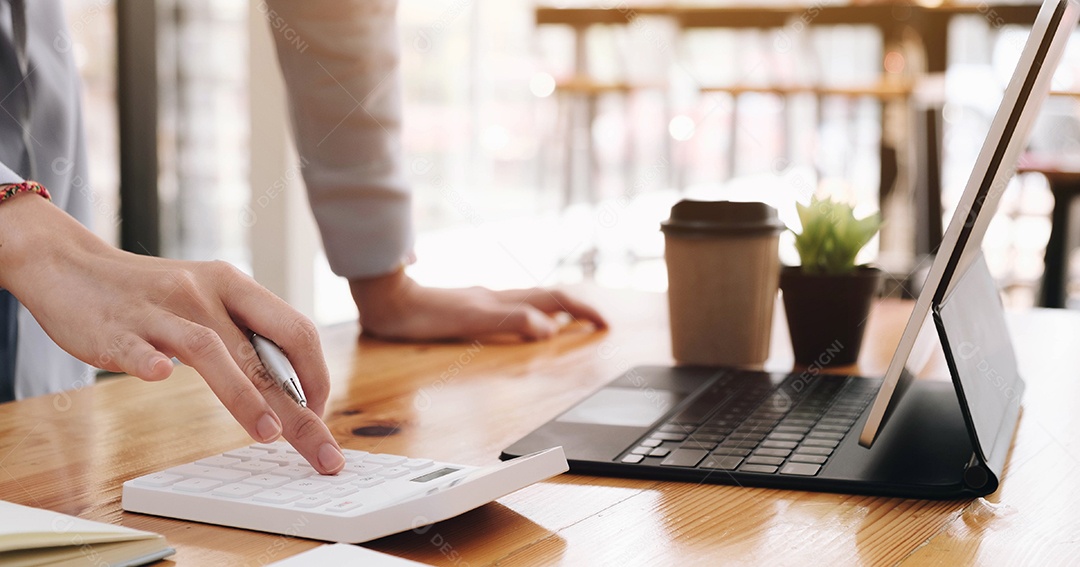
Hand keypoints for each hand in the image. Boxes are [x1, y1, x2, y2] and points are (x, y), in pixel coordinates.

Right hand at [0, 195, 344, 473]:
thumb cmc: (151, 294)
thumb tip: (292, 388)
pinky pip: (136, 348)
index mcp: (233, 286)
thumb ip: (244, 335)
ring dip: (243, 394)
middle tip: (322, 454)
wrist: (69, 265)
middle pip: (263, 353)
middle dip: (299, 409)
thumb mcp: (208, 298)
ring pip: (210, 350)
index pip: (296, 331)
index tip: (319, 416)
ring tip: (269, 433)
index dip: (316, 377)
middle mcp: (204, 294)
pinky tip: (160, 376)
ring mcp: (158, 311)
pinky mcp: (114, 329)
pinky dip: (149, 362)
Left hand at [349, 267, 606, 340]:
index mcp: (502, 300)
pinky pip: (511, 312)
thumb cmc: (422, 313)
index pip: (555, 300)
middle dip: (577, 310)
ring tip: (573, 324)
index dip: (583, 310)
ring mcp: (482, 302)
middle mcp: (496, 298)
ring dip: (556, 313)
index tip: (605, 323)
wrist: (384, 298)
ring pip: (531, 304)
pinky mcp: (467, 309)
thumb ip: (510, 321)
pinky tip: (523, 327)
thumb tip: (550, 329)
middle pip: (548, 299)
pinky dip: (531, 319)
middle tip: (599, 323)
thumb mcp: (470, 320)